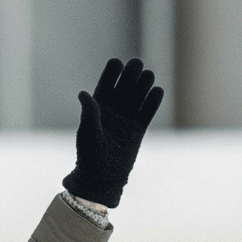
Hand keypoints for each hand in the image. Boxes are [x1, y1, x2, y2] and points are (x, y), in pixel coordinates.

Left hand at [63, 57, 164, 210]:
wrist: (102, 178)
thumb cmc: (90, 155)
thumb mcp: (88, 133)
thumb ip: (89, 113)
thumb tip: (83, 93)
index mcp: (97, 106)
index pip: (106, 83)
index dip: (112, 72)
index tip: (117, 63)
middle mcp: (113, 109)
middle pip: (125, 86)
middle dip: (131, 74)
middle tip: (136, 64)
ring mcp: (127, 118)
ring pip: (137, 96)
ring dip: (143, 85)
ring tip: (148, 75)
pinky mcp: (138, 129)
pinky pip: (147, 112)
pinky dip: (153, 102)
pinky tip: (158, 91)